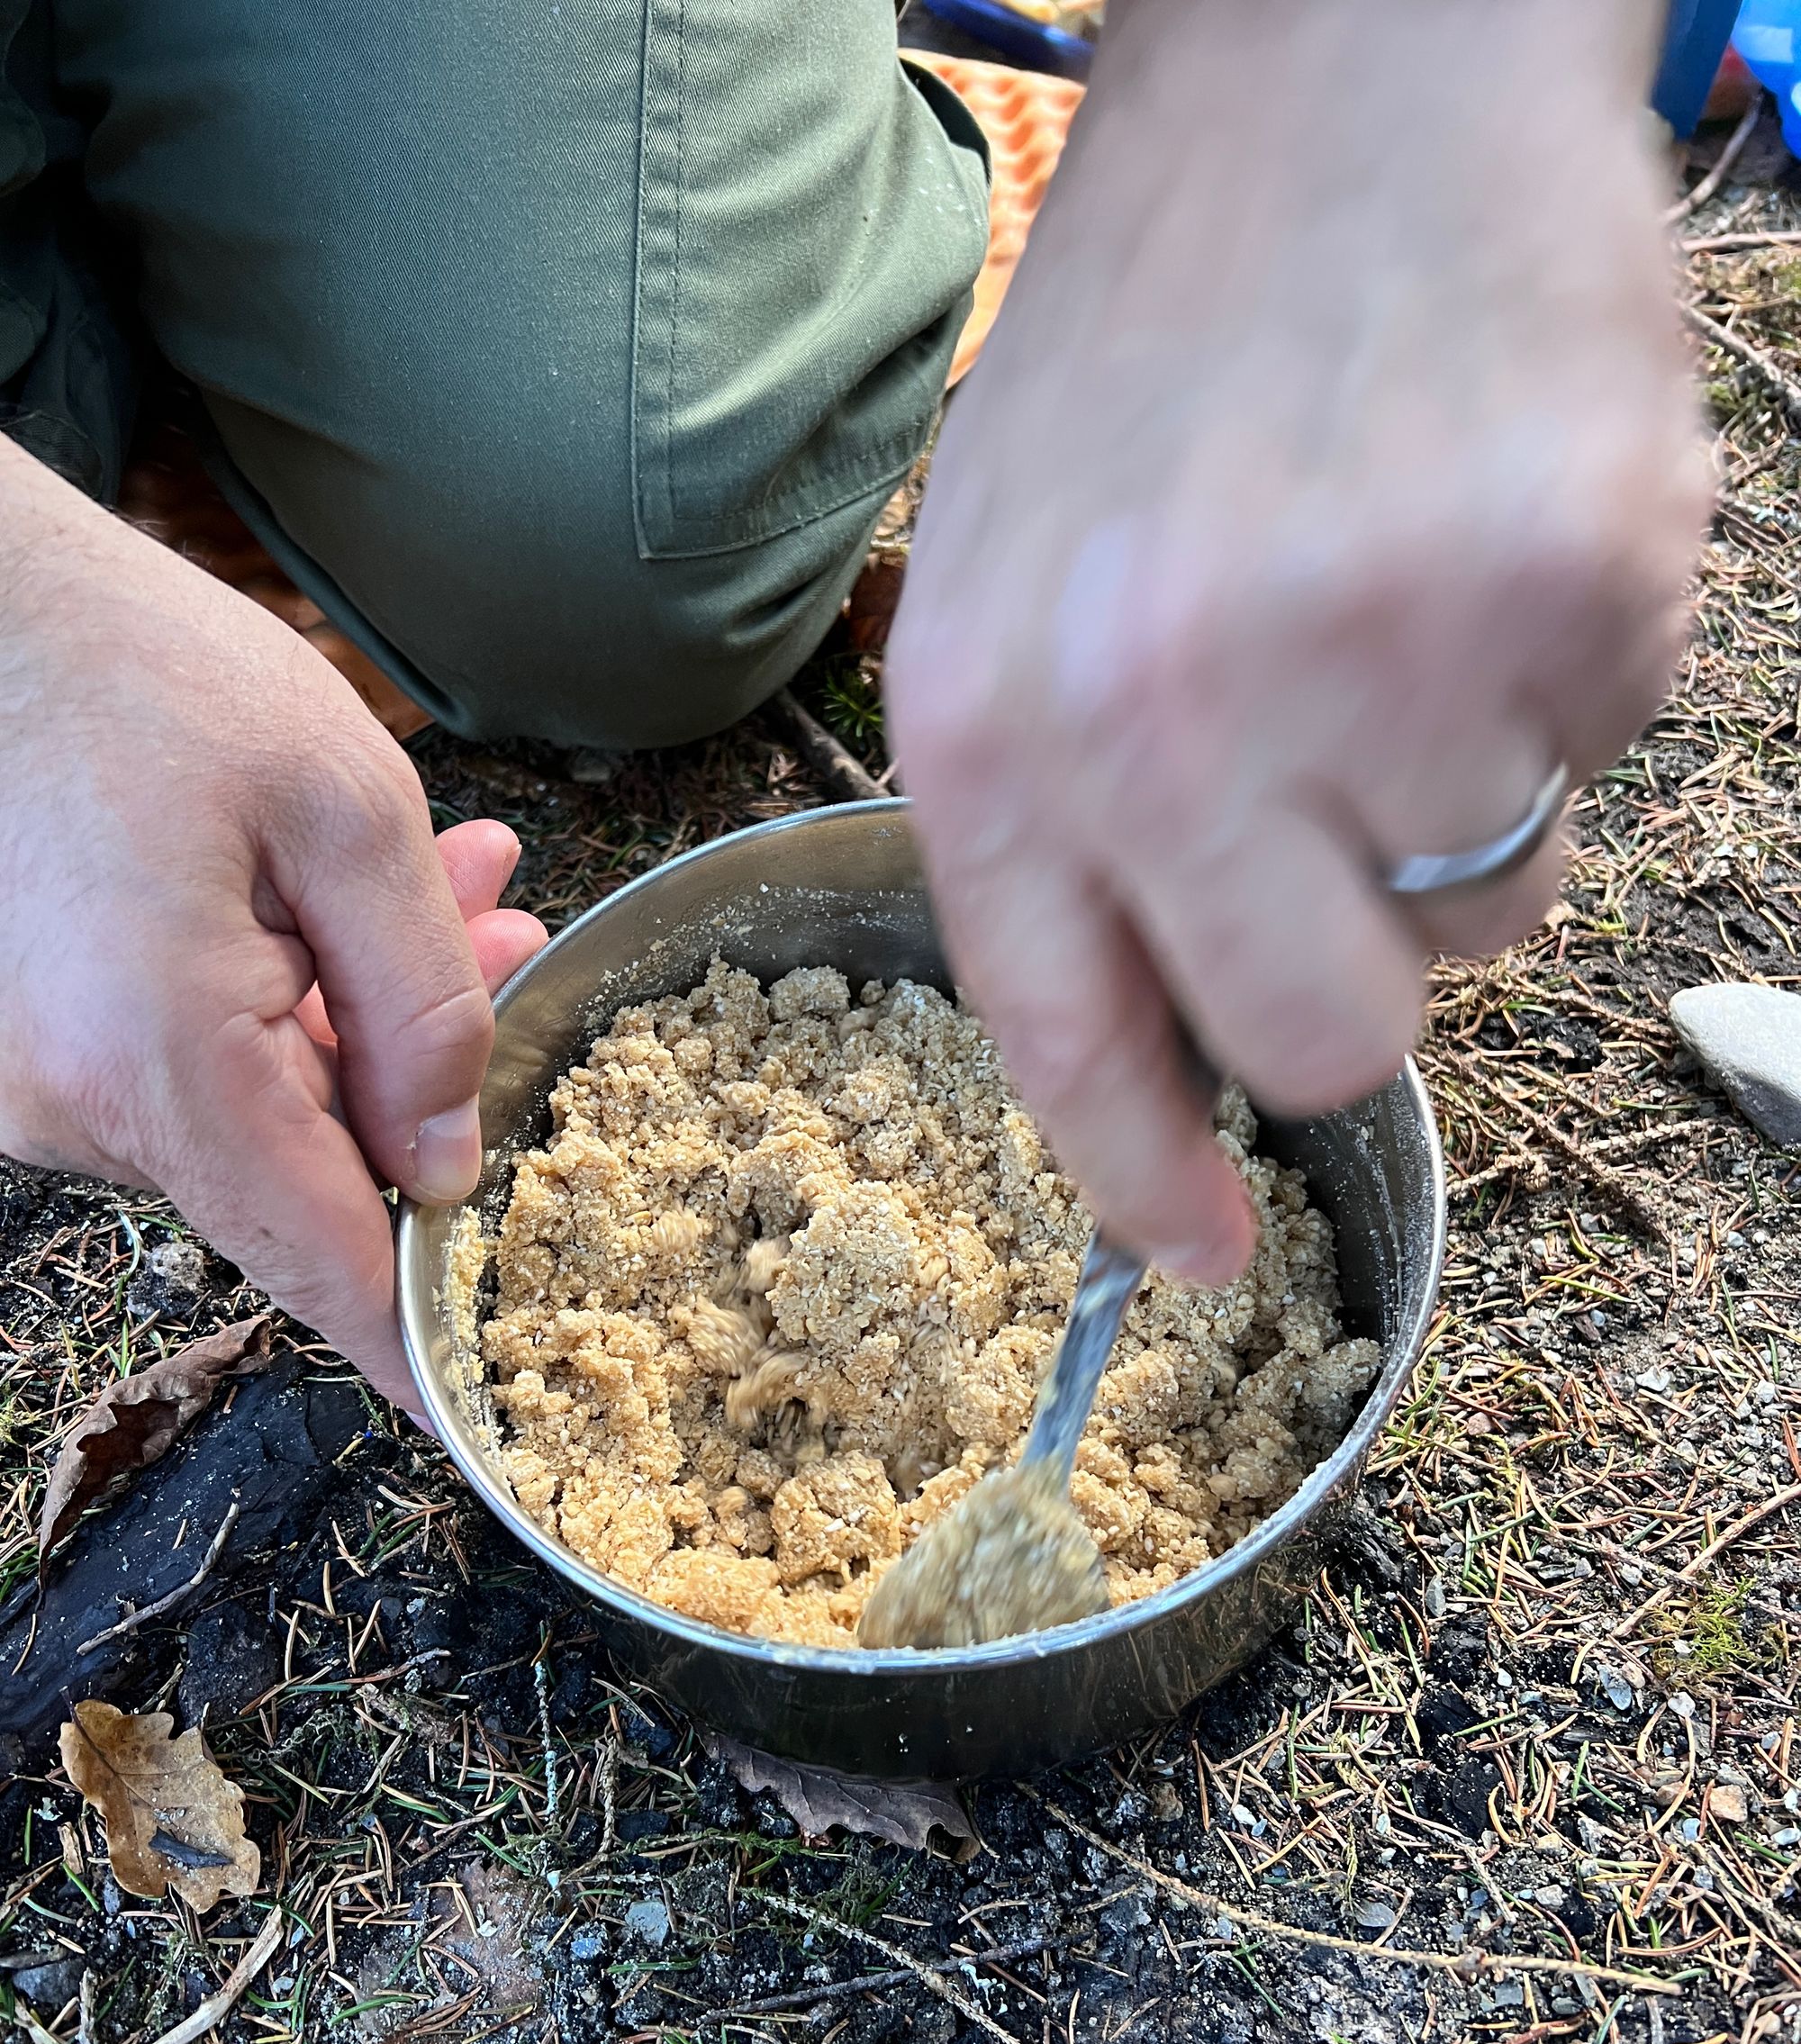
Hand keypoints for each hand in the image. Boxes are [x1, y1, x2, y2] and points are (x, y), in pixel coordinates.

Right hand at [0, 439, 545, 1404]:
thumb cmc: (139, 671)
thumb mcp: (340, 809)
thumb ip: (420, 1003)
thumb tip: (447, 1167)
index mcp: (162, 1071)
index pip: (323, 1268)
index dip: (418, 1345)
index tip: (488, 1411)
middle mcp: (77, 1112)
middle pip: (307, 1175)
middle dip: (428, 1081)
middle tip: (510, 932)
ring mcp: (36, 1088)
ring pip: (259, 1109)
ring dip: (363, 1018)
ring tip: (448, 882)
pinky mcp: (28, 1049)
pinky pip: (190, 1067)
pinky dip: (283, 1001)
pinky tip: (338, 897)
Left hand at [890, 0, 1707, 1282]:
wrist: (1339, 59)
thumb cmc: (1163, 348)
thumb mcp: (1010, 585)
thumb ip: (1069, 818)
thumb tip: (1177, 1043)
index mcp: (995, 721)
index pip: (1069, 1036)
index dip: (1143, 1177)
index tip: (1202, 1258)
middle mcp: (1166, 712)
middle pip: (1323, 1040)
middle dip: (1356, 980)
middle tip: (1355, 831)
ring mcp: (1379, 651)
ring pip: (1487, 908)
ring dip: (1460, 796)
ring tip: (1396, 597)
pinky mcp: (1571, 583)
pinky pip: (1602, 760)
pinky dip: (1559, 680)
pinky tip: (1479, 528)